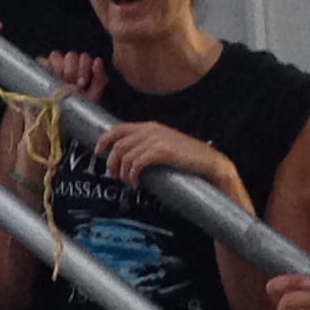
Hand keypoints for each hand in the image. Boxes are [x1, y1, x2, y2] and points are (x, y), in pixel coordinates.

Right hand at [41, 50, 107, 103]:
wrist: (64, 121)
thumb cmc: (79, 107)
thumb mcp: (94, 95)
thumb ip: (99, 78)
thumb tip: (97, 61)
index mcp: (81, 68)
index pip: (83, 57)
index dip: (84, 66)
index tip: (84, 83)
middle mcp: (68, 65)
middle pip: (71, 56)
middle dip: (73, 71)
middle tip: (73, 86)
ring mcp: (53, 66)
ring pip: (56, 56)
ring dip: (60, 69)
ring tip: (61, 85)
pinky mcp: (40, 70)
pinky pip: (42, 61)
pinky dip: (47, 67)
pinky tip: (51, 79)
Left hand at [93, 119, 244, 205]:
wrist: (210, 163)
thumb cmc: (188, 159)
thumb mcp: (165, 145)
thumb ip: (148, 146)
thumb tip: (128, 158)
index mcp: (150, 126)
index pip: (118, 128)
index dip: (104, 140)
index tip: (98, 152)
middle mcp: (151, 130)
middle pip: (117, 144)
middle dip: (112, 162)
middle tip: (116, 176)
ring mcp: (156, 139)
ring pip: (125, 155)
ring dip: (122, 173)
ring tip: (129, 182)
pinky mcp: (162, 152)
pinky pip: (136, 164)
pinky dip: (132, 175)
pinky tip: (136, 184)